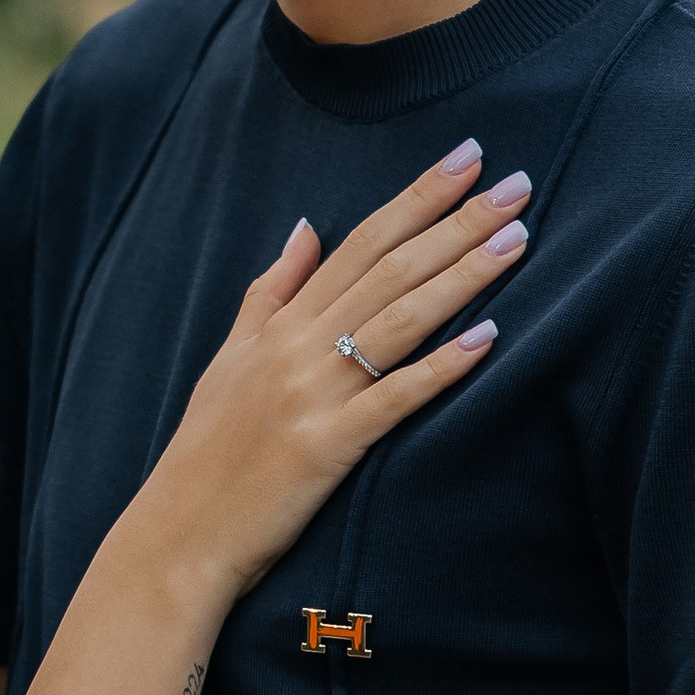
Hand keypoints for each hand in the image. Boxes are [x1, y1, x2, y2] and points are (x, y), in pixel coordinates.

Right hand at [128, 144, 527, 605]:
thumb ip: (270, 292)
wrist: (177, 535)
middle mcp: (299, 347)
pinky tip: (488, 339)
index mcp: (282, 324)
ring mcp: (313, 395)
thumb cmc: (207, 454)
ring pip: (399, 320)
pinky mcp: (326, 447)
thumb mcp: (230, 358)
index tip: (467, 158)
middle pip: (390, 268)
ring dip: (461, 276)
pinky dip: (441, 366)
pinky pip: (393, 397)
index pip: (361, 241)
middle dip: (457, 221)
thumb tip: (305, 227)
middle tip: (517, 184)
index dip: (417, 197)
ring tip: (516, 240)